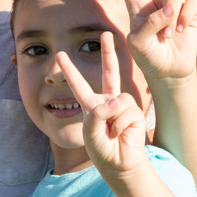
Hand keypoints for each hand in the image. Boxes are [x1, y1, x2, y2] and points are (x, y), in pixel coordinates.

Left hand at [56, 33, 147, 181]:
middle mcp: (107, 101)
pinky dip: (120, 124)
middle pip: (108, 72)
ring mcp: (122, 105)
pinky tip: (121, 134)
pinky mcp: (135, 112)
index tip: (60, 55)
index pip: (79, 84)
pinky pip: (125, 111)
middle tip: (106, 33)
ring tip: (112, 132)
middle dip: (108, 53)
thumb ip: (97, 114)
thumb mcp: (90, 132)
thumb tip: (115, 100)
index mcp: (91, 104)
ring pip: (116, 100)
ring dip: (112, 119)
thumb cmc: (102, 150)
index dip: (70, 69)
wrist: (119, 164)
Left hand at [104, 0, 196, 82]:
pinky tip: (180, 32)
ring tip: (167, 35)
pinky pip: (190, 5)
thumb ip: (150, 22)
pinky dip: (185, 20)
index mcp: (136, 5)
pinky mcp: (190, 11)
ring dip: (170, 17)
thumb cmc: (148, 57)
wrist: (169, 71)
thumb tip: (170, 7)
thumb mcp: (139, 42)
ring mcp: (172, 4)